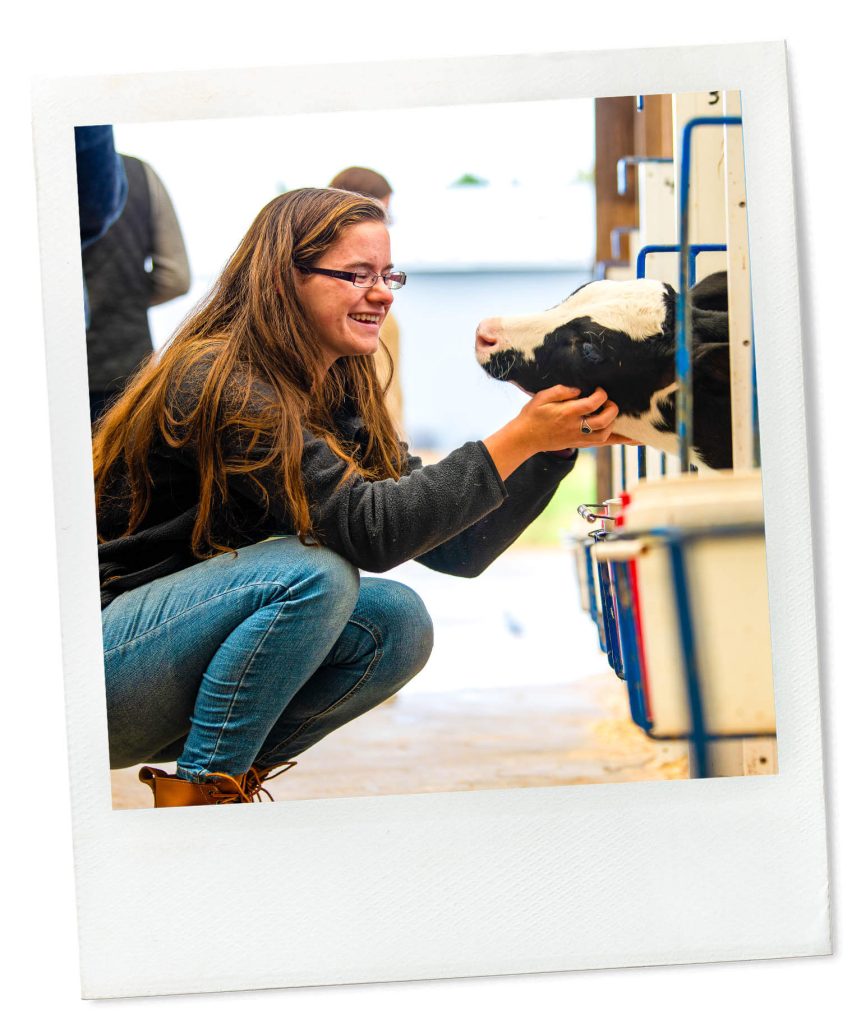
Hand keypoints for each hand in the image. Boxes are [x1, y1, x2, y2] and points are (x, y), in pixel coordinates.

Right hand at [483, 385, 630, 480]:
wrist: (525, 438)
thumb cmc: (533, 415)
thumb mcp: (542, 396)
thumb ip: (561, 390)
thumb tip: (579, 389)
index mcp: (567, 413)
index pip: (592, 403)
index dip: (601, 395)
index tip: (599, 390)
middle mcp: (575, 427)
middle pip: (602, 421)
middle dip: (611, 409)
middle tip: (608, 402)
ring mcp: (579, 438)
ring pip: (605, 435)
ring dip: (614, 424)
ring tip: (614, 414)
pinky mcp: (581, 444)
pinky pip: (605, 444)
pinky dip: (621, 440)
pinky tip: (636, 440)